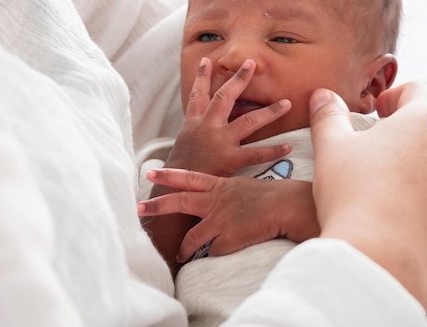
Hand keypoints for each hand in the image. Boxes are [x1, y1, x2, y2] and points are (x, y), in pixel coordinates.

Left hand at [138, 170, 318, 261]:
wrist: (287, 206)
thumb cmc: (270, 196)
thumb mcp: (242, 186)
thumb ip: (224, 191)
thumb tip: (211, 196)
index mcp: (219, 186)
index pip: (188, 178)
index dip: (168, 175)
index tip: (149, 172)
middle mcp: (215, 201)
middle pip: (179, 202)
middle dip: (157, 206)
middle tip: (138, 209)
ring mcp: (220, 220)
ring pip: (192, 239)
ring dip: (183, 248)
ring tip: (179, 254)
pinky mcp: (229, 239)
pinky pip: (215, 252)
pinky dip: (217, 254)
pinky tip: (225, 253)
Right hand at [142, 58, 291, 275]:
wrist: (173, 187)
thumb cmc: (179, 168)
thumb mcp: (184, 143)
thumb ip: (196, 131)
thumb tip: (205, 124)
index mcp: (194, 122)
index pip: (197, 94)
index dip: (201, 76)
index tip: (208, 60)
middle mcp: (207, 126)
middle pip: (224, 97)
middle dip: (238, 79)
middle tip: (250, 63)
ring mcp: (219, 141)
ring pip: (248, 121)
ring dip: (268, 112)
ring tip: (286, 104)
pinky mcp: (229, 159)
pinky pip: (256, 153)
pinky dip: (273, 150)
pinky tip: (288, 145)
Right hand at [309, 83, 426, 308]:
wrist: (381, 261)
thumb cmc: (353, 196)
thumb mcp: (331, 148)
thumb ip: (329, 116)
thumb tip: (322, 95)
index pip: (416, 92)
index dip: (393, 99)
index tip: (378, 115)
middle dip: (411, 137)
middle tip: (381, 157)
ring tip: (395, 192)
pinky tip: (411, 221)